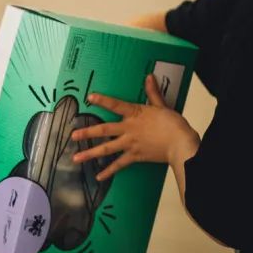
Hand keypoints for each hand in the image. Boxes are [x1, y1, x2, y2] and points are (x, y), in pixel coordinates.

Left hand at [71, 75, 199, 181]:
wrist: (180, 144)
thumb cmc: (173, 124)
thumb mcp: (162, 106)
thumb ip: (152, 92)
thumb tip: (149, 76)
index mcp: (135, 114)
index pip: (116, 105)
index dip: (102, 100)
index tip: (89, 97)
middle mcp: (128, 129)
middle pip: (104, 130)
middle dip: (87, 133)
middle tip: (72, 136)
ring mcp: (129, 144)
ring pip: (106, 149)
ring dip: (90, 154)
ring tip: (75, 158)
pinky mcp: (134, 156)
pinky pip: (119, 165)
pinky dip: (109, 171)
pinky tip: (98, 176)